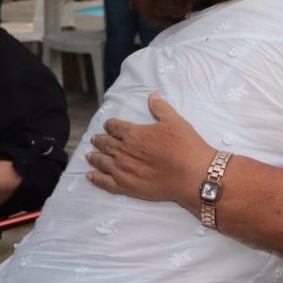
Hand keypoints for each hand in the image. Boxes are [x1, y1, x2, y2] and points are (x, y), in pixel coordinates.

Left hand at [86, 92, 213, 204]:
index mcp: (133, 134)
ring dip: (95, 157)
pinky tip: (91, 176)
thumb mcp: (175, 121)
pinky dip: (96, 178)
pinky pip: (105, 182)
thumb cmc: (186, 146)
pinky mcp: (126, 187)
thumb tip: (152, 95)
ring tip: (90, 156)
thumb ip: (160, 108)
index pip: (115, 127)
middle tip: (95, 140)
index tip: (108, 125)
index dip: (111, 125)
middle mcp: (123, 151)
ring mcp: (123, 170)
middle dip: (100, 140)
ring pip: (102, 162)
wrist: (193, 174)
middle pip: (106, 144)